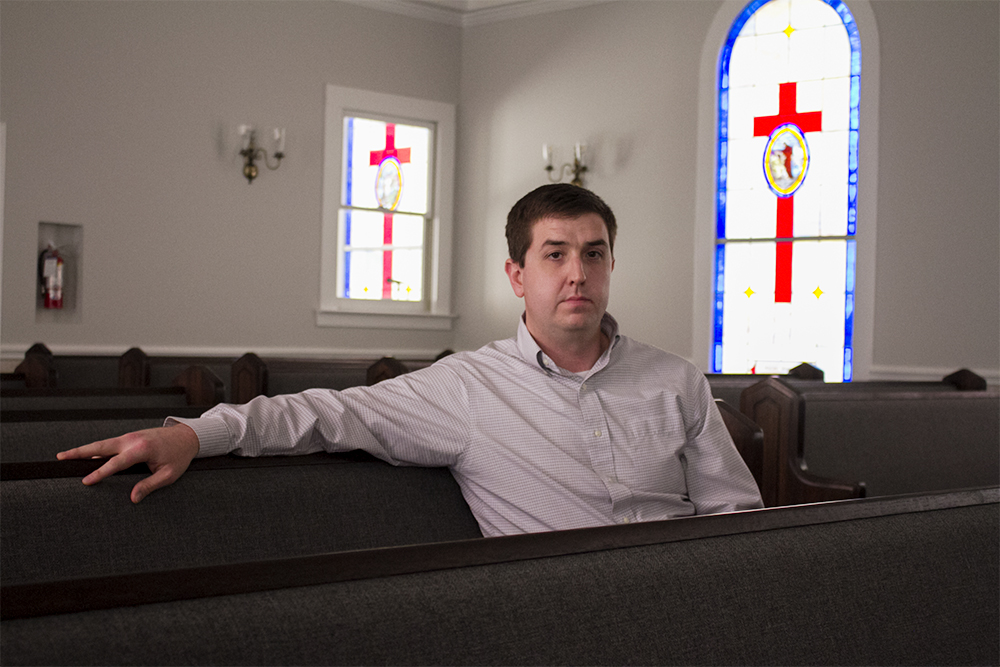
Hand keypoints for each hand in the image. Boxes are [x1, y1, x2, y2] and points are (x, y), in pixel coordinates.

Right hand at [56, 424, 199, 503]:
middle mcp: (132, 440)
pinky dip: (96, 449)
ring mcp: (130, 436)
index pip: (116, 463)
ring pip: (103, 444)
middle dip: (79, 452)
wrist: (187, 436)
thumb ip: (150, 485)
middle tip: (60, 457)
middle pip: (101, 446)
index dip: (100, 473)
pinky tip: (85, 456)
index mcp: (141, 449)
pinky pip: (110, 444)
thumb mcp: (169, 474)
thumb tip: (132, 499)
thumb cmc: (179, 457)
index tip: (85, 481)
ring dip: (84, 449)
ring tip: (65, 456)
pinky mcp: (130, 437)